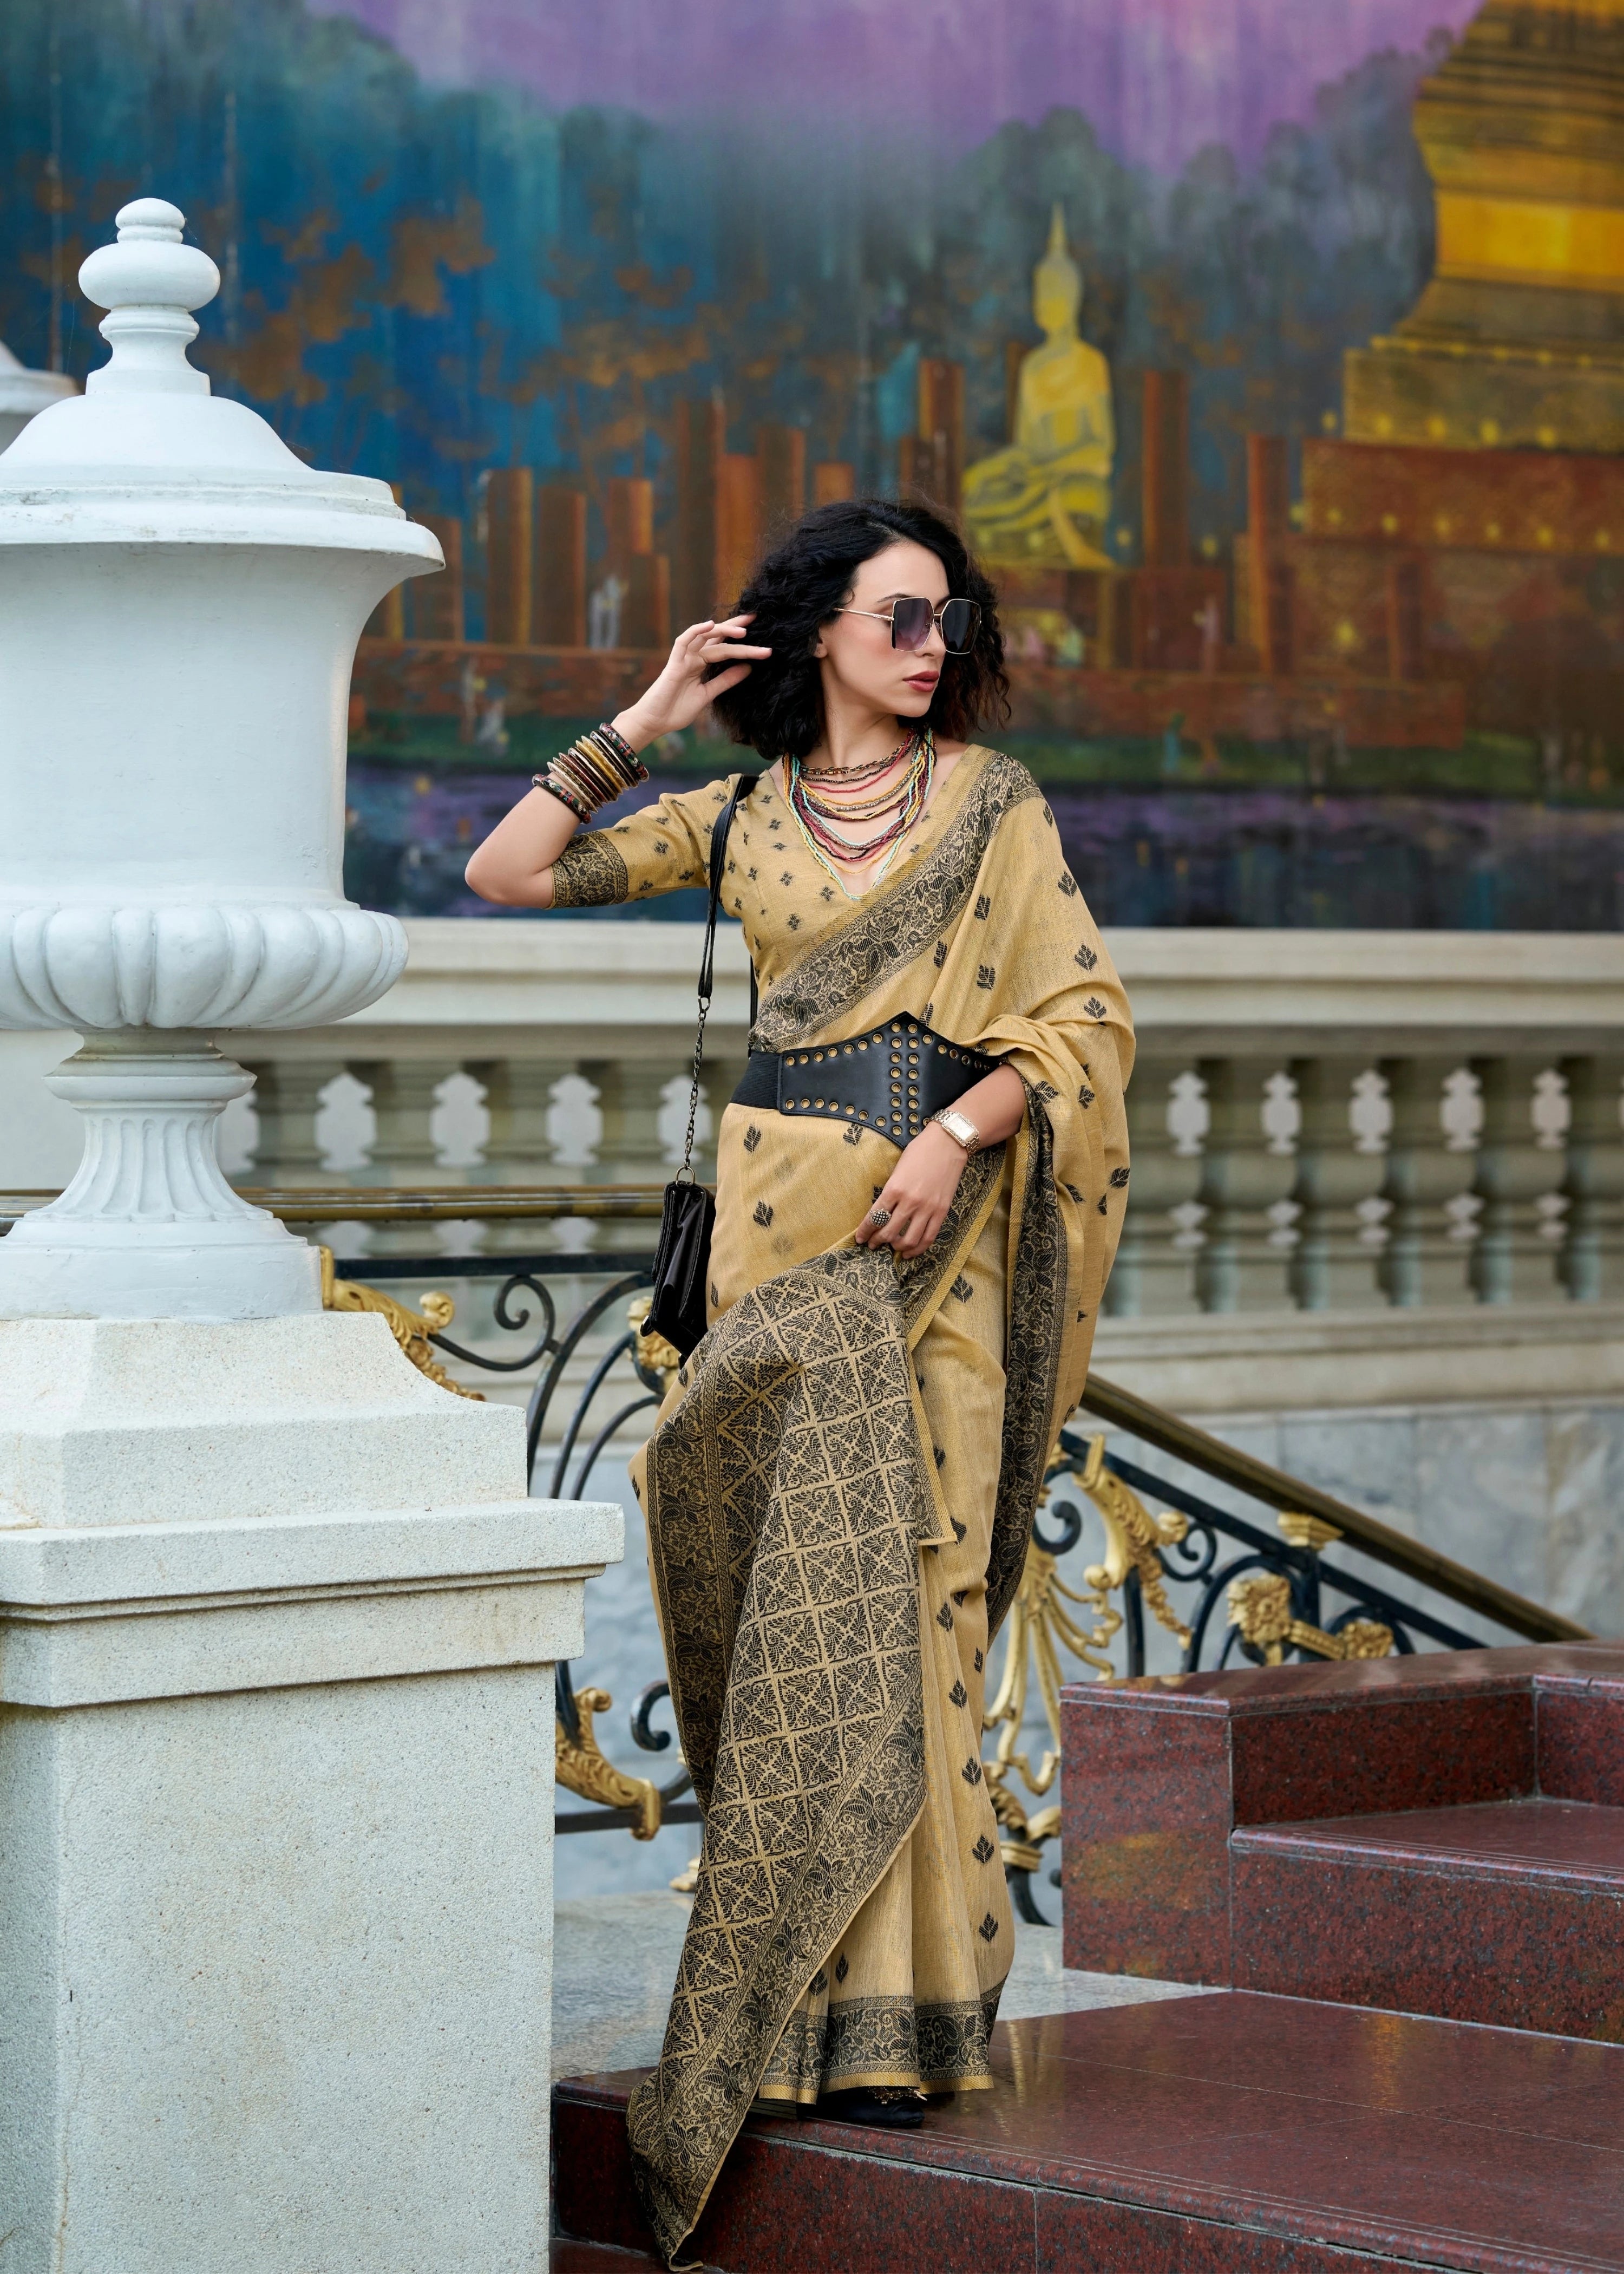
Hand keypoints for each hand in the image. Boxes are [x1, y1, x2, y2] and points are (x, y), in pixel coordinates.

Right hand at [614, 617, 771, 746]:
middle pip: (717, 637)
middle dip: (736, 627)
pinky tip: (710, 624)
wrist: (655, 722)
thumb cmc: (677, 709)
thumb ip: (725, 680)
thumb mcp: (708, 694)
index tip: (762, 638)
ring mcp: (683, 658)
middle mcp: (693, 657)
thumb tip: (748, 668)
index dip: (741, 642)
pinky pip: (683, 642)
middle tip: (755, 618)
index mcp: (701, 664)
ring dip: (724, 631)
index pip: (724, 647)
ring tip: (744, 631)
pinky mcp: (674, 664)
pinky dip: (696, 631)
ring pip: (705, 637)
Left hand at [853, 1123, 969, 1259]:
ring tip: (891, 1247)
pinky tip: (910, 1252)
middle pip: (888, 1232)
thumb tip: (882, 1212)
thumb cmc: (920, 1151)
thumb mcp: (897, 1169)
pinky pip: (928, 1238)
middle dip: (877, 1241)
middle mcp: (909, 1201)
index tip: (860, 1238)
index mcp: (894, 1188)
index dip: (864, 1231)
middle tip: (872, 1244)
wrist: (948, 1143)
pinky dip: (917, 1249)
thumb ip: (890, 1191)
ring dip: (896, 1247)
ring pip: (908, 1240)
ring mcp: (927, 1208)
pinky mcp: (942, 1212)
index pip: (874, 1217)